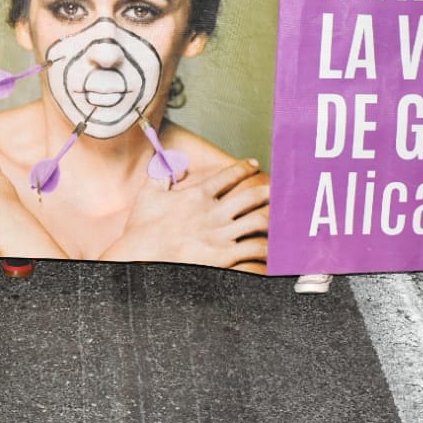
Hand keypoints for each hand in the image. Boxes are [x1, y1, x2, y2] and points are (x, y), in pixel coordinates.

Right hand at [99, 157, 269, 270]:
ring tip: (282, 218)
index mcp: (198, 196)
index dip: (243, 168)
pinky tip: (275, 249)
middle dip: (268, 191)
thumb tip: (172, 165)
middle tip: (278, 190)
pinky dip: (267, 249)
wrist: (139, 257)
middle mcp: (213, 213)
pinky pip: (254, 250)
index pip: (227, 176)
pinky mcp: (223, 257)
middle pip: (251, 196)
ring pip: (259, 221)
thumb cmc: (141, 230)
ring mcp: (220, 235)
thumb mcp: (147, 195)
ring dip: (273, 219)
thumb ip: (160, 176)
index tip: (254, 164)